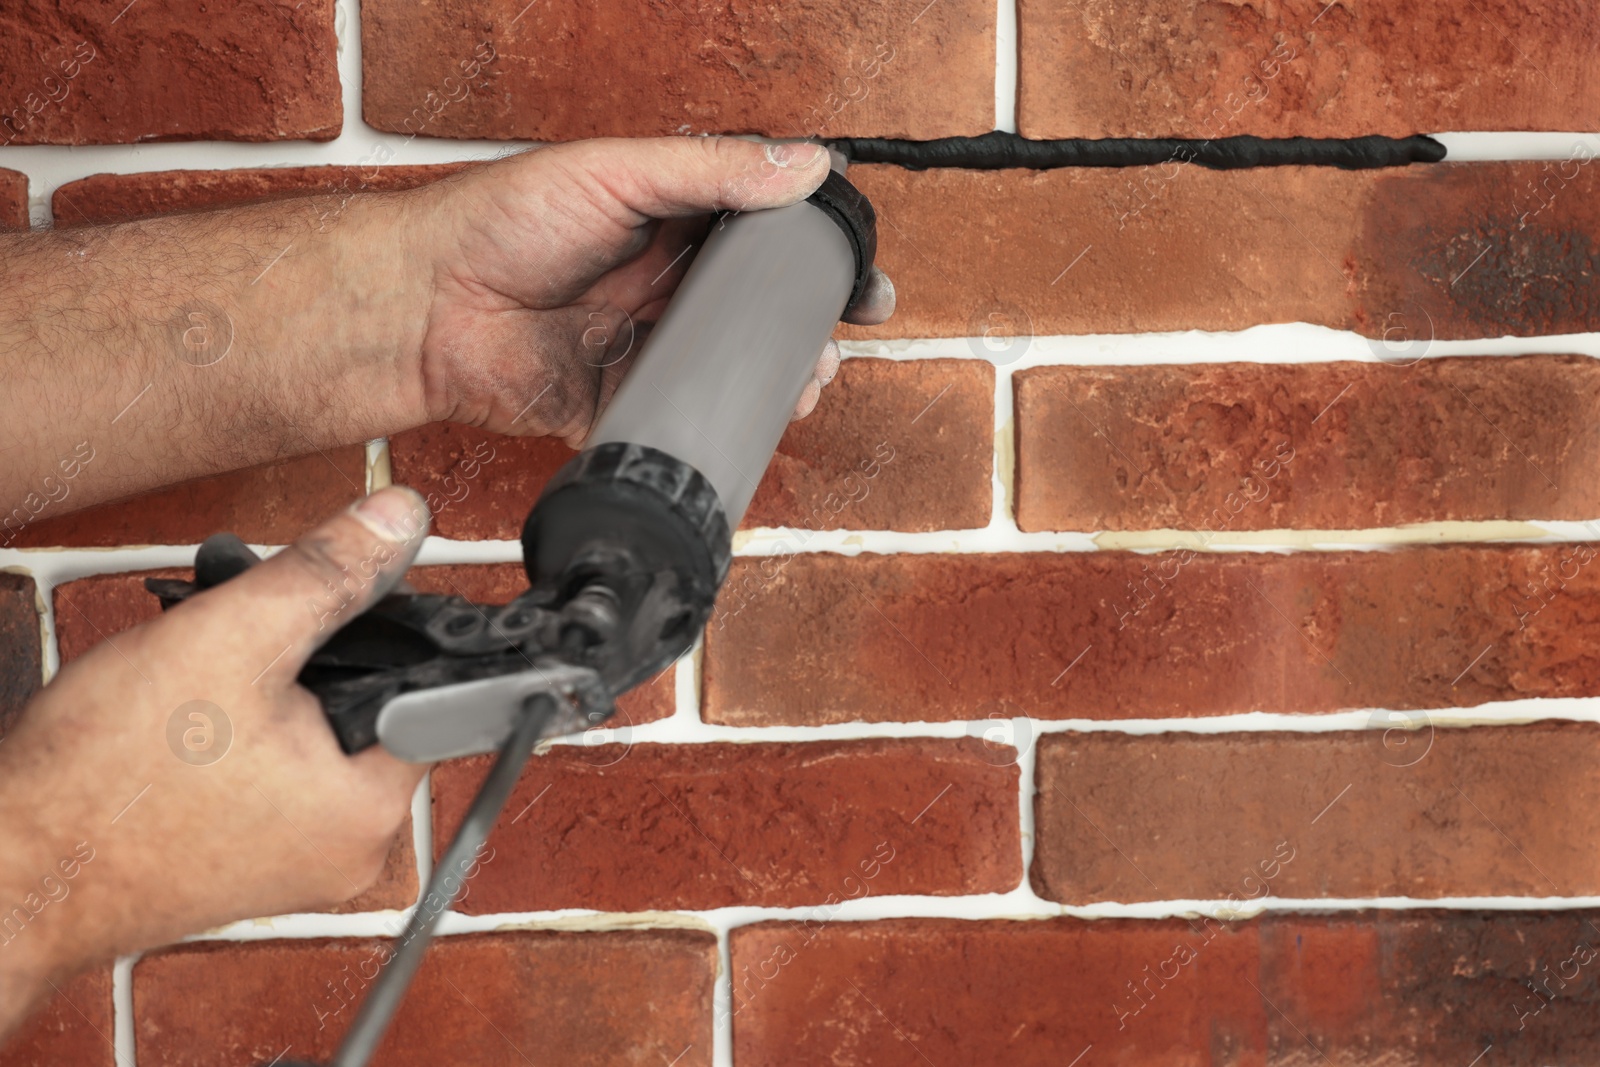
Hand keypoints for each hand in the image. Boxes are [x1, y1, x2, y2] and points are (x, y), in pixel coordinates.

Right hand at [0, 487, 430, 1032]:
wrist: (7, 869)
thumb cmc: (101, 779)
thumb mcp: (230, 639)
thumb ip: (328, 574)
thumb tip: (401, 518)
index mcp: (371, 812)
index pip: (431, 695)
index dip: (388, 630)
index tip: (332, 605)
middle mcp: (350, 850)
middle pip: (373, 710)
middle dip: (316, 657)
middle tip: (246, 637)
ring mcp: (298, 860)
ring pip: (318, 735)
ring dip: (273, 686)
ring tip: (209, 672)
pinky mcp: (249, 858)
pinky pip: (275, 771)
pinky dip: (243, 729)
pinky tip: (190, 713)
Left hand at [409, 138, 895, 444]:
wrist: (424, 307)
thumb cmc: (500, 222)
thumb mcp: (618, 172)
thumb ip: (713, 171)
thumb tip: (807, 164)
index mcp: (667, 220)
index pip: (763, 238)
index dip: (815, 260)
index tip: (861, 283)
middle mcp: (661, 284)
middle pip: (756, 313)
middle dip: (806, 333)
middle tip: (835, 346)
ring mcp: (641, 346)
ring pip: (728, 372)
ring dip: (773, 384)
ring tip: (805, 387)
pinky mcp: (616, 403)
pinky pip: (677, 421)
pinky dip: (716, 429)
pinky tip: (746, 428)